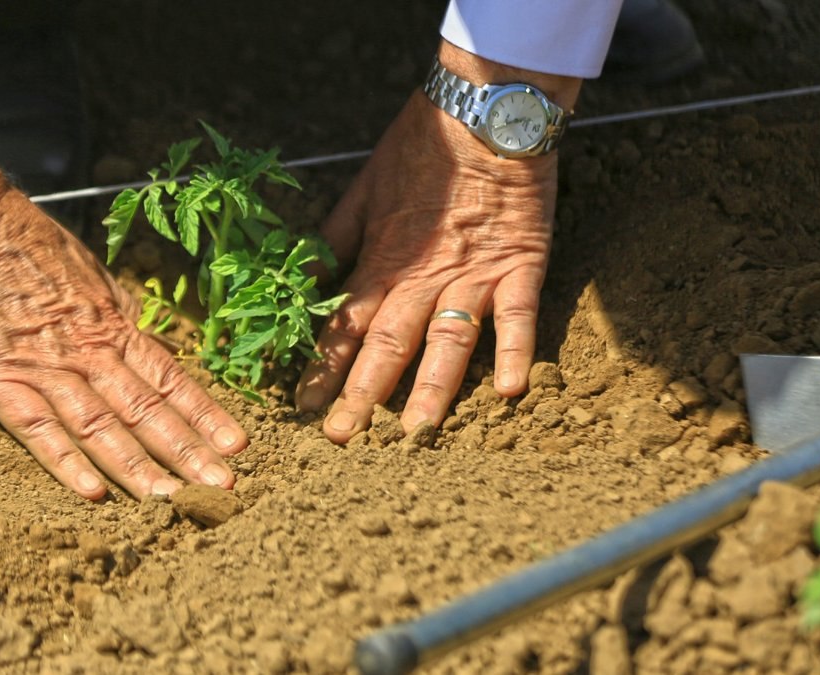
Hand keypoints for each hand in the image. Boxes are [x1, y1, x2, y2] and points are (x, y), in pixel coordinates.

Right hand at [0, 141, 246, 499]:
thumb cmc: (18, 239)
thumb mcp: (84, 270)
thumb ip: (112, 312)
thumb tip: (144, 339)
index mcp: (110, 323)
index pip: (168, 378)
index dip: (204, 414)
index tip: (236, 445)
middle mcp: (88, 351)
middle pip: (146, 411)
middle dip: (187, 452)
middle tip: (223, 489)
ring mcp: (45, 368)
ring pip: (102, 428)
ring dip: (139, 469)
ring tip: (173, 503)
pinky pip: (39, 430)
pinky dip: (66, 463)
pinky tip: (94, 494)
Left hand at [296, 41, 579, 443]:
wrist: (482, 113)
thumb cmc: (417, 150)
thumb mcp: (360, 192)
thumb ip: (333, 242)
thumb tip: (301, 280)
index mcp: (381, 261)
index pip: (344, 326)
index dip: (322, 368)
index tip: (303, 406)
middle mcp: (422, 277)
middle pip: (387, 345)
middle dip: (361, 395)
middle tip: (341, 439)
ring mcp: (472, 275)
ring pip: (447, 340)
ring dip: (431, 388)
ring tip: (416, 433)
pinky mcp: (519, 265)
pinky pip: (518, 314)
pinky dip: (515, 350)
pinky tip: (510, 391)